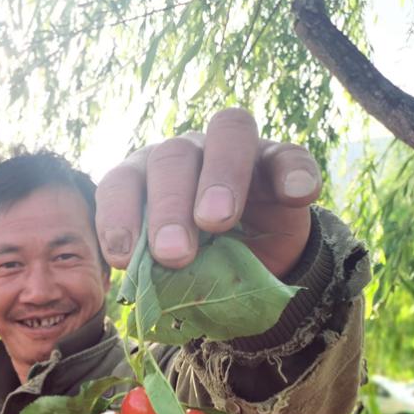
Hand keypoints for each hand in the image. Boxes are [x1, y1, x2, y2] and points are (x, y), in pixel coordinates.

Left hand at [94, 108, 320, 278]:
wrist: (251, 270)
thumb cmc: (194, 265)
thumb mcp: (171, 272)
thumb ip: (154, 269)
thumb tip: (139, 279)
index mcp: (144, 179)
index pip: (122, 181)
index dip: (117, 215)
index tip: (123, 257)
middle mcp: (185, 154)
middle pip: (173, 156)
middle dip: (169, 206)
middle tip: (174, 254)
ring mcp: (234, 150)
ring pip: (227, 134)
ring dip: (220, 177)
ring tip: (218, 221)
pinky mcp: (280, 161)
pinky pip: (289, 154)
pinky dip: (294, 172)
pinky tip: (297, 196)